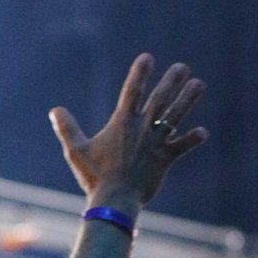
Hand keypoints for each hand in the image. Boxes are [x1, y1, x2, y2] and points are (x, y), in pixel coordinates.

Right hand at [49, 55, 206, 213]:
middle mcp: (142, 128)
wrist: (115, 199)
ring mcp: (156, 142)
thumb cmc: (94, 175)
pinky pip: (183, 146)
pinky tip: (203, 132)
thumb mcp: (75, 150)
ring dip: (188, 99)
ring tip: (198, 84)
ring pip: (176, 116)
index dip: (139, 73)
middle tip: (182, 67)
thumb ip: (67, 128)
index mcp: (122, 123)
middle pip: (160, 98)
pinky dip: (193, 139)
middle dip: (172, 81)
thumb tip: (54, 110)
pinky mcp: (166, 158)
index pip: (132, 91)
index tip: (148, 57)